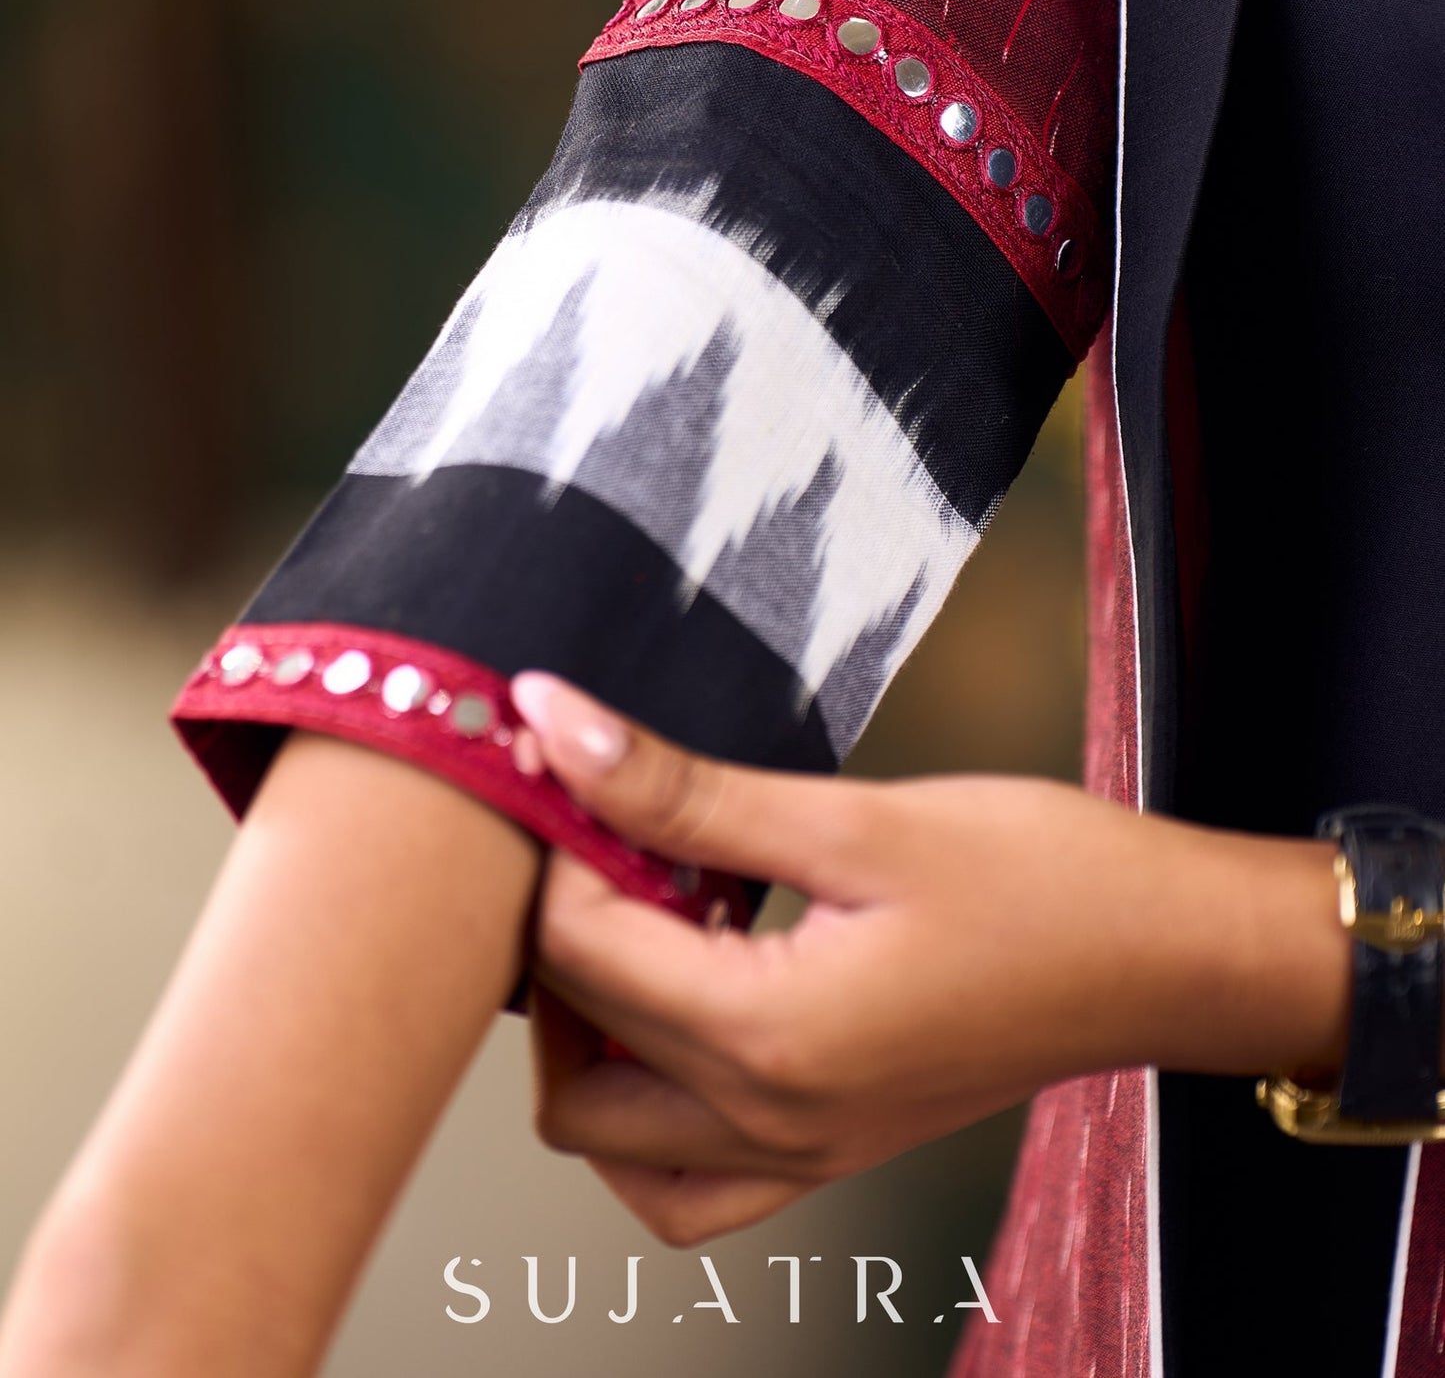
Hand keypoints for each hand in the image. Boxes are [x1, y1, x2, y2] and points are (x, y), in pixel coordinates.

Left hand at [513, 673, 1349, 1245]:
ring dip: (590, 1034)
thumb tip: (558, 728)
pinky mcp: (827, 1148)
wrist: (1164, 954)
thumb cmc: (1042, 880)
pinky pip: (685, 1173)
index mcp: (769, 1038)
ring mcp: (800, 1154)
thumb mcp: (855, 817)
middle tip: (609, 838)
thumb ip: (686, 791)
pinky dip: (648, 1102)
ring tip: (647, 920)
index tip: (574, 765)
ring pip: (608, 1138)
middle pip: (572, 1056)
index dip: (559, 843)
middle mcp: (770, 1122)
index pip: (579, 951)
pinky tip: (690, 995)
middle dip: (560, 936)